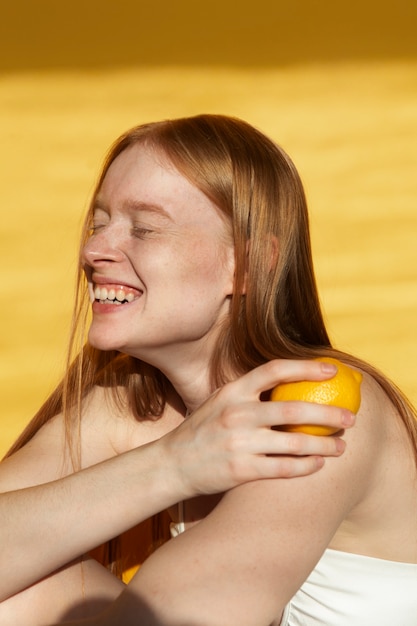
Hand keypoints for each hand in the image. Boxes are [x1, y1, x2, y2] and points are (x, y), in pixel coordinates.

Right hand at [160, 359, 354, 497]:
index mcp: (233, 391)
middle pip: (294, 409)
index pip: (274, 370)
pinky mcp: (241, 471)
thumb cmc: (202, 431)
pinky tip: (318, 464)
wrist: (171, 464)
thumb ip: (249, 394)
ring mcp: (239, 443)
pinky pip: (284, 469)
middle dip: (329, 414)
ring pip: (295, 443)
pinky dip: (306, 466)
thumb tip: (291, 386)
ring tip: (341, 447)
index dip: (306, 368)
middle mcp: (236, 413)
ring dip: (324, 445)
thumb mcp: (220, 402)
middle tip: (350, 418)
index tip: (332, 371)